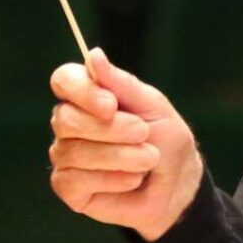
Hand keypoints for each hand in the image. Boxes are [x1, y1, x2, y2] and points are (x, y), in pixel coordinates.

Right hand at [49, 48, 202, 242]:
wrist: (178, 184)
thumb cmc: (166, 139)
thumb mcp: (153, 106)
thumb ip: (122, 83)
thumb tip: (93, 55)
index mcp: (88, 95)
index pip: (64, 80)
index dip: (82, 91)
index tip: (111, 105)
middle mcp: (70, 123)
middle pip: (66, 118)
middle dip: (110, 129)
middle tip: (144, 133)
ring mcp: (65, 155)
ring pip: (72, 152)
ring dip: (118, 156)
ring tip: (148, 158)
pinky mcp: (68, 187)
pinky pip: (74, 181)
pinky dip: (110, 180)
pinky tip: (132, 179)